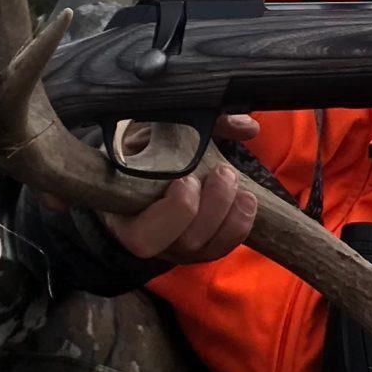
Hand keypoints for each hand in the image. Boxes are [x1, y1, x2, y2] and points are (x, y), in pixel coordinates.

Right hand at [95, 114, 261, 265]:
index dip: (173, 212)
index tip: (185, 178)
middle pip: (184, 242)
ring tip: (231, 179)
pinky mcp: (198, 249)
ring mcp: (176, 248)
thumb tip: (246, 127)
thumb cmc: (144, 150)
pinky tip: (245, 198)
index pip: (143, 235)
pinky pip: (223, 248)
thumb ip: (200, 122)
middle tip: (220, 173)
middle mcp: (150, 239)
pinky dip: (240, 223)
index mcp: (125, 213)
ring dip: (229, 215)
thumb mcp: (158, 130)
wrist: (142, 169)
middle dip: (211, 208)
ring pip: (205, 248)